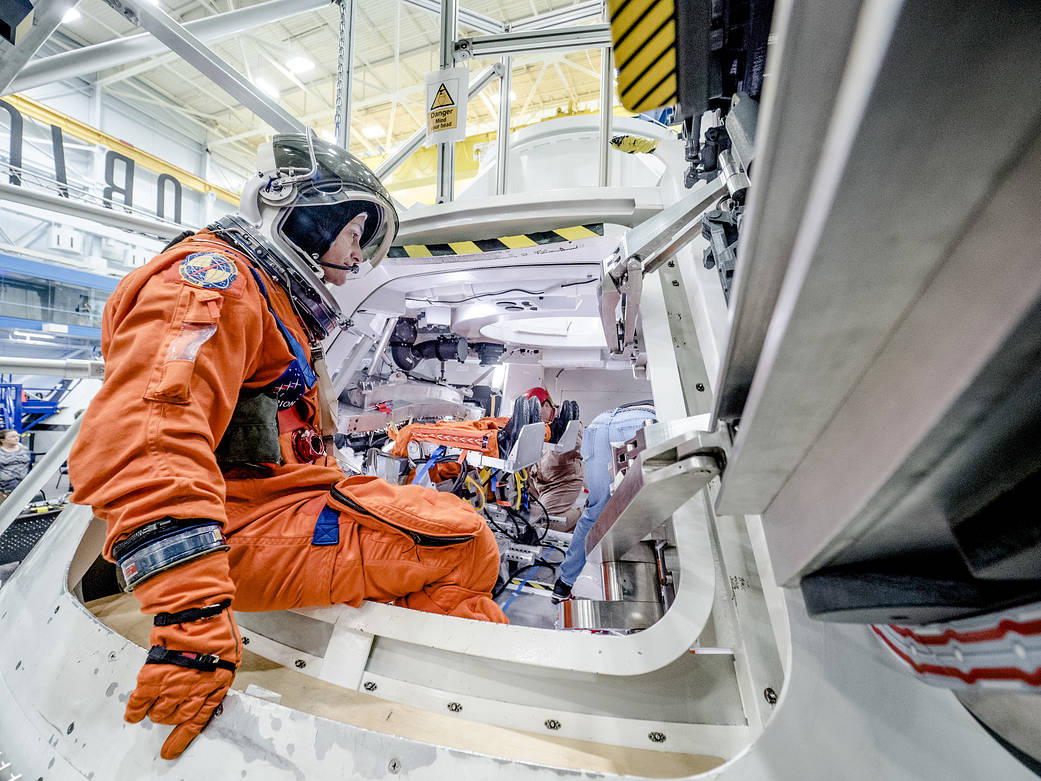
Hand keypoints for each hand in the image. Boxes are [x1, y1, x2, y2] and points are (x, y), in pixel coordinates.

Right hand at [124, 606, 241, 758]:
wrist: (199, 611)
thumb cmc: (217, 629)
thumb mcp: (228, 656)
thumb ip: (215, 676)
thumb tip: (207, 688)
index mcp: (215, 687)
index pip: (197, 721)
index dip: (182, 739)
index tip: (170, 751)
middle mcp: (194, 692)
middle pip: (175, 718)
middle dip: (170, 716)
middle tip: (166, 708)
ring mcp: (173, 686)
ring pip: (158, 713)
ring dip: (154, 711)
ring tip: (152, 704)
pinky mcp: (154, 677)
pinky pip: (139, 701)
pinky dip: (134, 709)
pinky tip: (132, 713)